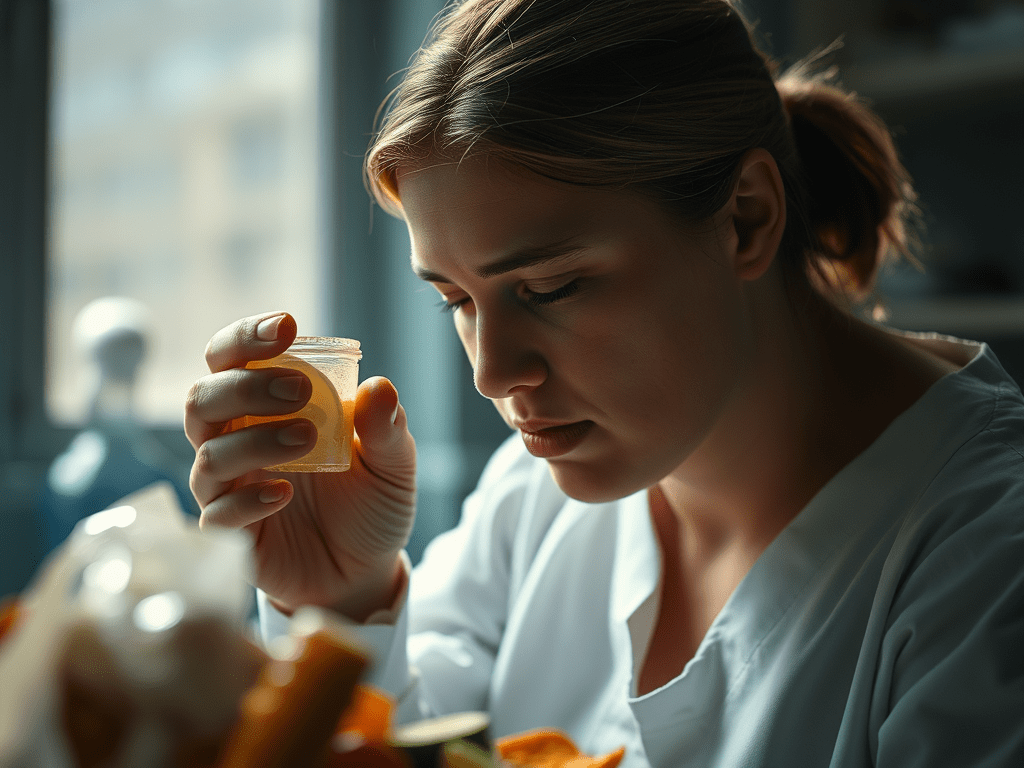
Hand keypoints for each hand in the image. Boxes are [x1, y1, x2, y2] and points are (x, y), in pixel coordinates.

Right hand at [184, 312, 416, 620]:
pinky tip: (284, 494)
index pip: (232, 359)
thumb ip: (387, 427)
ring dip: (255, 440)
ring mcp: (229, 488)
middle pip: (202, 398)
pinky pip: (214, 514)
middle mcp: (238, 440)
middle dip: (246, 386)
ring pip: (207, 453)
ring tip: (308, 441)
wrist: (366, 571)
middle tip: (301, 391)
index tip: (285, 326)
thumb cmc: (371, 504)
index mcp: (267, 408)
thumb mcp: (394, 464)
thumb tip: (379, 386)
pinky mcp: (231, 535)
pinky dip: (246, 500)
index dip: (246, 336)